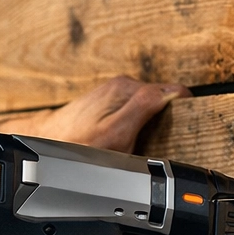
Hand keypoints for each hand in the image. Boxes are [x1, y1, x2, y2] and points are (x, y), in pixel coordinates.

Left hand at [1, 75, 188, 152]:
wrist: (44, 148)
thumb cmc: (75, 144)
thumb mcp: (116, 132)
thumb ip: (144, 108)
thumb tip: (174, 92)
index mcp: (127, 88)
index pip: (174, 91)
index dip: (185, 111)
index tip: (189, 128)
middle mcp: (121, 86)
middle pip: (162, 100)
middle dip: (167, 119)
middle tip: (163, 142)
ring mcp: (113, 95)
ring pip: (148, 108)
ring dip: (151, 124)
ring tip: (144, 142)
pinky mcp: (107, 105)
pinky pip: (134, 113)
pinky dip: (137, 126)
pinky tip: (129, 140)